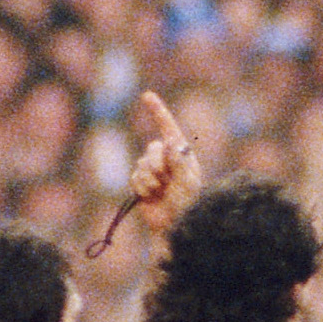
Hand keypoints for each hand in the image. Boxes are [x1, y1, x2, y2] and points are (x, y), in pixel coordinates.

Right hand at [127, 89, 205, 235]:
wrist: (175, 225)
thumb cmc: (188, 204)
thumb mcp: (188, 182)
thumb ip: (178, 161)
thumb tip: (169, 142)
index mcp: (181, 154)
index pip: (168, 128)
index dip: (157, 112)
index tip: (147, 96)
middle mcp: (166, 159)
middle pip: (152, 148)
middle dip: (156, 163)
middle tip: (165, 180)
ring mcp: (152, 171)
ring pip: (141, 164)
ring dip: (150, 179)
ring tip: (161, 192)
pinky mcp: (141, 184)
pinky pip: (134, 178)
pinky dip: (142, 188)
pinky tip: (151, 197)